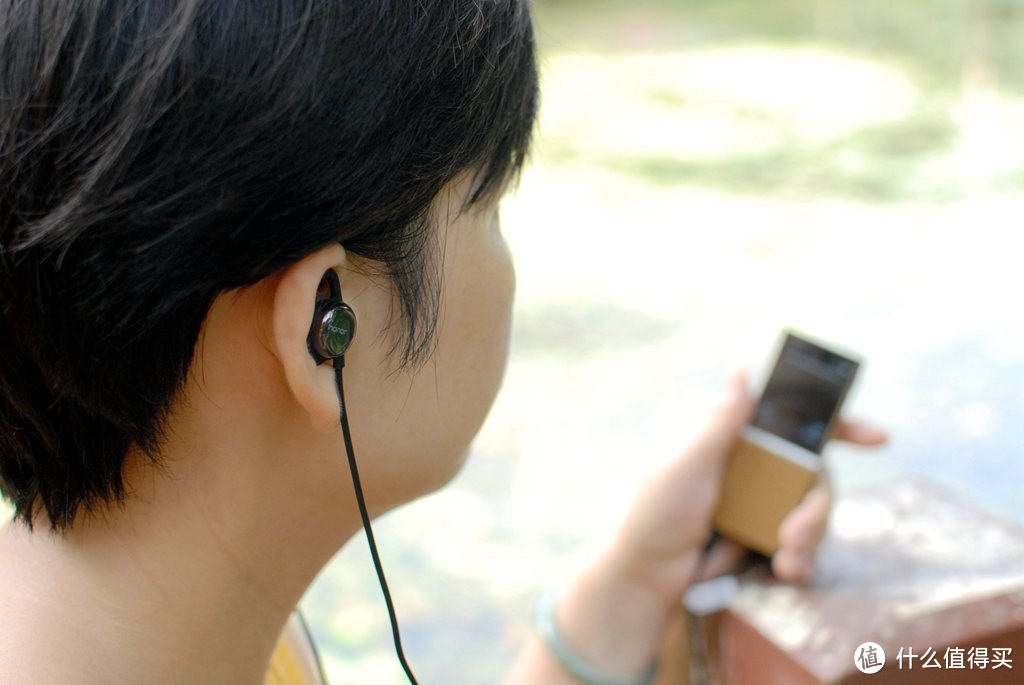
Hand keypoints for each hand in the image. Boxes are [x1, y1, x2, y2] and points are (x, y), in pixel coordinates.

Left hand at [609, 372, 887, 603]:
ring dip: (810, 537)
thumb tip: (742, 373)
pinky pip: (802, 543)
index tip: (877, 437)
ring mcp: (760, 504)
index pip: (791, 421)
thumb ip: (720, 426)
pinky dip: (802, 558)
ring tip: (788, 563)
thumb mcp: (687, 466)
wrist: (646, 578)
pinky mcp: (763, 538)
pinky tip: (789, 572)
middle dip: (817, 506)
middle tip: (796, 534)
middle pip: (814, 474)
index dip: (837, 425)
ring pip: (813, 510)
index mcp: (733, 441)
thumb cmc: (656, 516)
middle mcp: (753, 468)